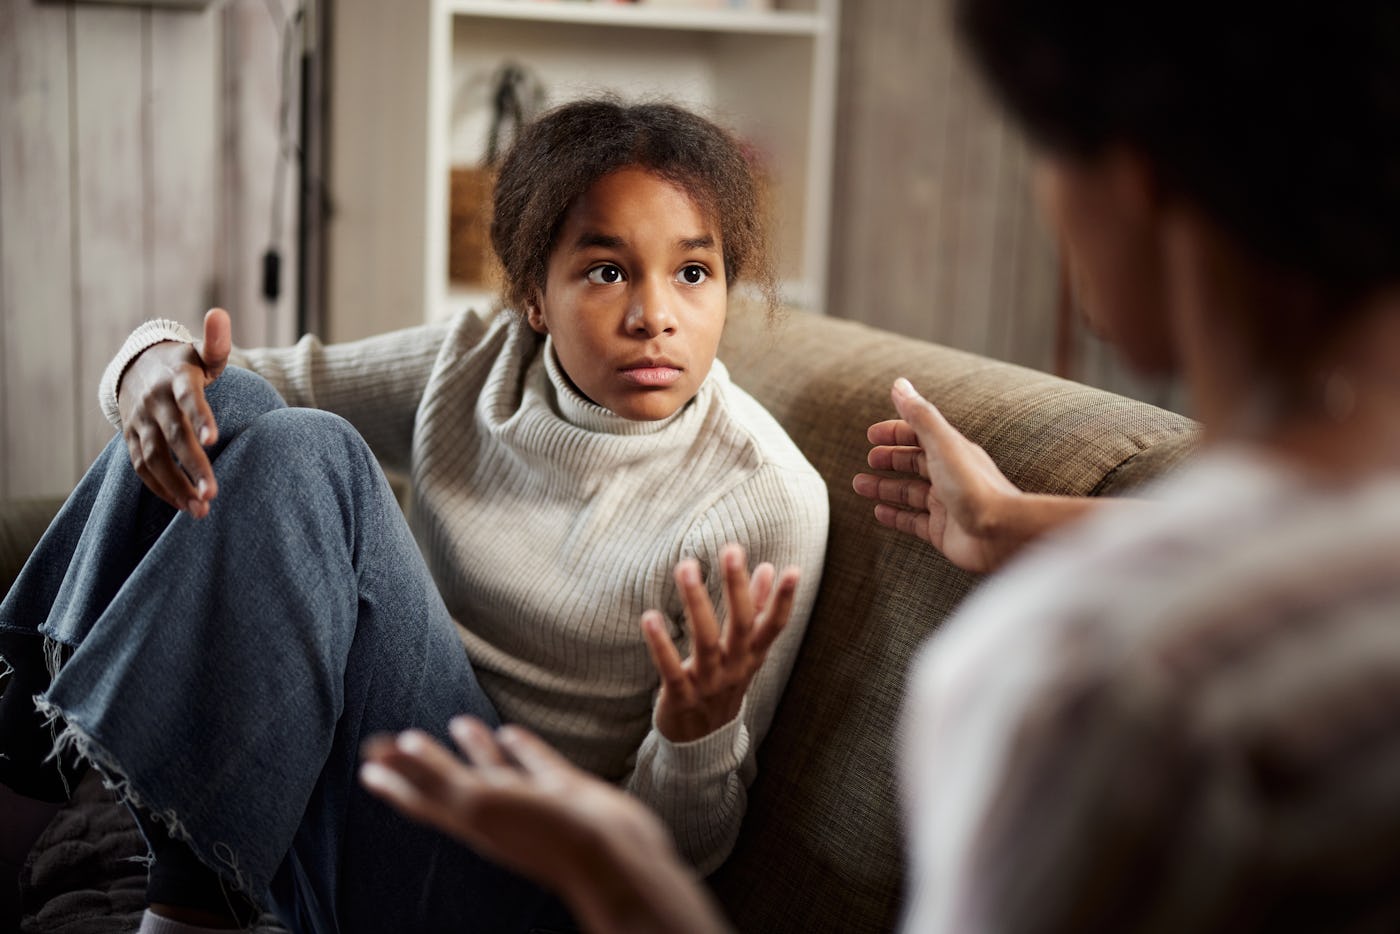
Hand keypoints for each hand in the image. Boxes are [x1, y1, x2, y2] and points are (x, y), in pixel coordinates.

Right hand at [117, 308, 231, 518]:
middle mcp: (154, 401)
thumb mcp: (201, 351)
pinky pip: (142, 469)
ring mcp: (139, 422)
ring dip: (176, 485)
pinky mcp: (131, 439)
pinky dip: (161, 488)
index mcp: (175, 378)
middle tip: (213, 492)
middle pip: (171, 436)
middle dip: (191, 465)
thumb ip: (216, 342)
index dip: (199, 417)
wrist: (137, 367)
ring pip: (153, 458)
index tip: (213, 439)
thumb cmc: (184, 363)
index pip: (188, 398)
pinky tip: (183, 506)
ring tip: (201, 509)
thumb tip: (220, 315)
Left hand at [360, 718, 729, 933]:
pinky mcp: (566, 792)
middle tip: (400, 738)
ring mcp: (533, 803)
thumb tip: (397, 748)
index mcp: (471, 820)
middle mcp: (497, 813)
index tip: (367, 759)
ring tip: (460, 722)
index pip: (421, 796)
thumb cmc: (545, 835)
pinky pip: (536, 766)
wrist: (613, 857)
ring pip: (495, 771)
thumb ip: (439, 776)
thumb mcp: (480, 803)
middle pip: (450, 783)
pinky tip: (512, 734)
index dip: (394, 779)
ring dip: (475, 749)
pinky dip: (522, 749)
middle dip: (425, 761)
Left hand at [642, 544, 799, 743]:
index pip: (774, 626)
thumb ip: (756, 610)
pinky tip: (650, 617)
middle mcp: (735, 668)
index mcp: (752, 656)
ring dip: (696, 603)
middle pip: (742, 626)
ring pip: (706, 642)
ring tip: (686, 567)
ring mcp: (709, 684)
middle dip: (737, 588)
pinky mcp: (680, 697)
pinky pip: (670, 670)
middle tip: (731, 550)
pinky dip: (661, 645)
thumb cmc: (723, 684)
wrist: (701, 743)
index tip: (794, 571)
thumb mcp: (743, 652)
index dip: (785, 601)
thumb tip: (767, 567)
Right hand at [852, 377, 1026, 572]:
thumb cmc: (974, 487)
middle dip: (890, 459)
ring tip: (860, 485)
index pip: (919, 435)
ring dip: (884, 487)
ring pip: (909, 492)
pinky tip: (879, 512)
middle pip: (914, 463)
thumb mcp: (942, 444)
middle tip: (868, 460)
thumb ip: (920, 415)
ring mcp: (945, 503)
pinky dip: (895, 516)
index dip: (895, 432)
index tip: (871, 435)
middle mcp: (949, 475)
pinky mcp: (942, 530)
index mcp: (951, 451)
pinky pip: (913, 521)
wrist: (1000, 532)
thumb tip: (899, 384)